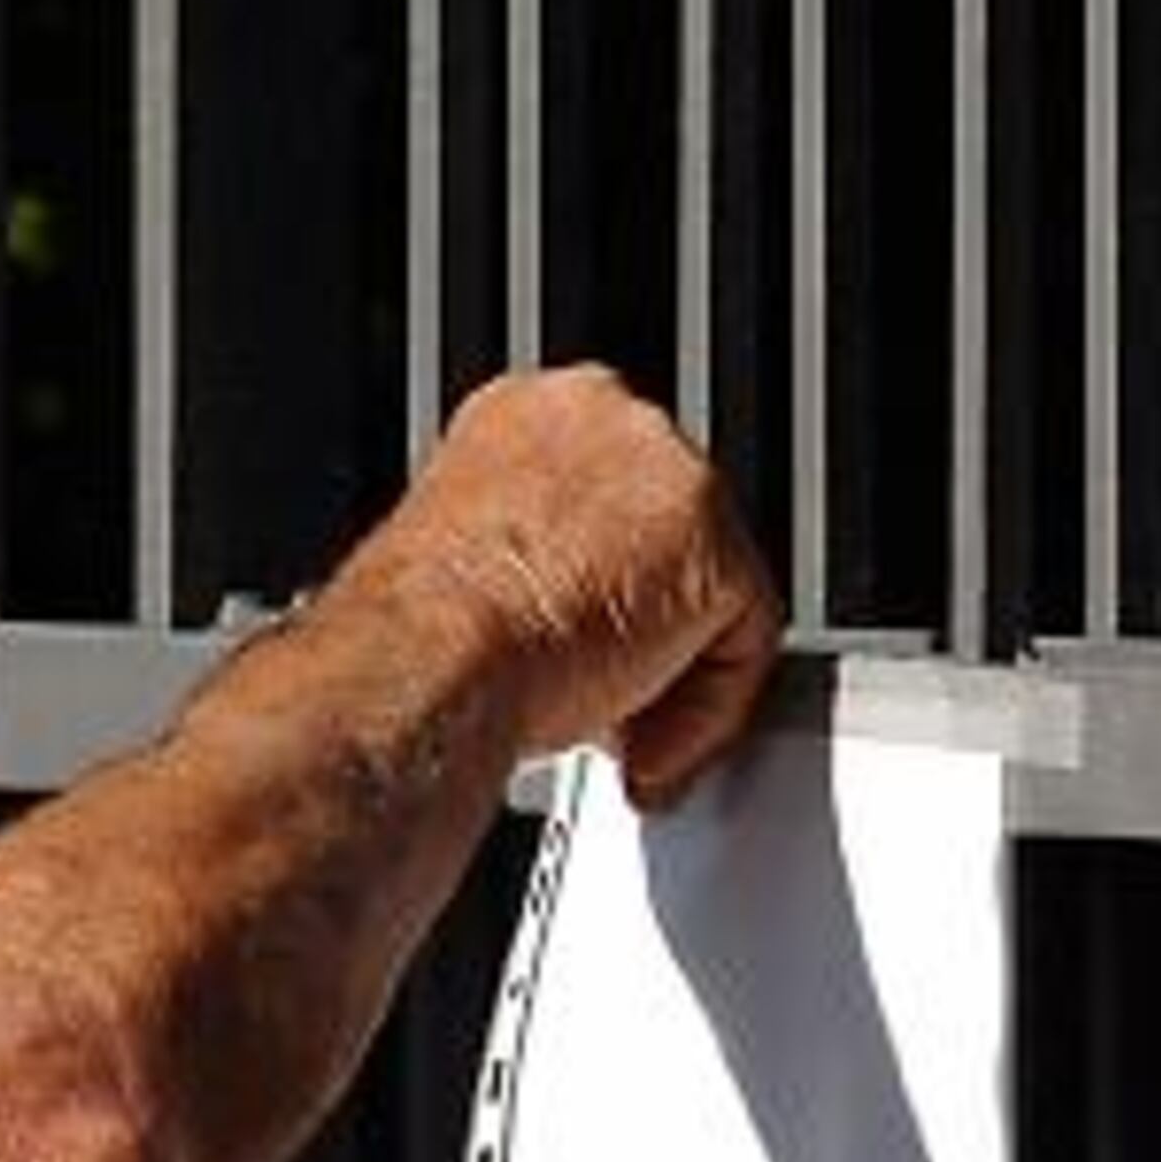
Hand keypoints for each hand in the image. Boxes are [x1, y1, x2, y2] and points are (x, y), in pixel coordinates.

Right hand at [325, 365, 782, 806]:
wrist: (428, 657)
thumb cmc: (417, 637)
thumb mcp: (465, 574)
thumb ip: (528, 564)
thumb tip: (554, 614)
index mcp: (527, 412)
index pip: (607, 493)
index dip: (599, 582)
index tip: (575, 643)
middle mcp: (605, 418)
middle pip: (672, 536)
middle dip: (648, 624)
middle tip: (602, 700)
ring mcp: (670, 472)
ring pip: (711, 590)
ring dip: (671, 676)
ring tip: (615, 733)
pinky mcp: (717, 542)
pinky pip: (742, 643)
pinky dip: (703, 713)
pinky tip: (640, 749)